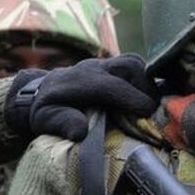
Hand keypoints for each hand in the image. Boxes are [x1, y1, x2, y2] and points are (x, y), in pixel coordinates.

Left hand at [5, 54, 159, 141]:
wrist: (40, 91)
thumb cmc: (47, 109)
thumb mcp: (47, 120)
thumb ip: (63, 123)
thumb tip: (81, 132)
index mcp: (80, 81)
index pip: (112, 85)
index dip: (132, 97)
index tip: (147, 112)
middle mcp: (95, 68)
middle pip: (129, 65)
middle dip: (146, 86)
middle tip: (154, 109)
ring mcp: (105, 65)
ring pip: (134, 63)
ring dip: (148, 82)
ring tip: (152, 104)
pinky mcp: (112, 67)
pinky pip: (134, 68)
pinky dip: (145, 81)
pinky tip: (147, 98)